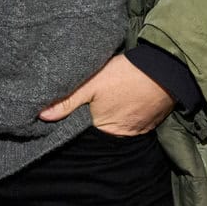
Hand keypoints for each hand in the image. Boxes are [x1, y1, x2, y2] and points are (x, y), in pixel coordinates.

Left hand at [39, 54, 172, 136]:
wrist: (165, 69)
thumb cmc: (126, 75)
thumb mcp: (92, 84)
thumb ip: (67, 101)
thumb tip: (41, 116)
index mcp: (103, 129)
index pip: (82, 132)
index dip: (75, 122)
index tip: (70, 112)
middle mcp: (121, 136)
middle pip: (100, 130)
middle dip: (94, 120)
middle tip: (92, 103)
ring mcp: (137, 130)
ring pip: (117, 126)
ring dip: (112, 117)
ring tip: (108, 101)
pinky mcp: (149, 123)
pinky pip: (132, 123)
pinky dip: (127, 115)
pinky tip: (124, 101)